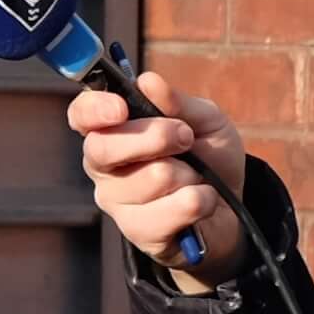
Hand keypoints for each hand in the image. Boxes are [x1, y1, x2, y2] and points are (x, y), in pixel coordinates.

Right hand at [69, 70, 248, 284]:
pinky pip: (171, 210)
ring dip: (189, 174)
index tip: (121, 108)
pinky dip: (200, 200)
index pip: (81, 115)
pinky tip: (201, 201)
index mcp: (111, 130)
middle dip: (153, 137)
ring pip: (151, 178)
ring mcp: (116, 202)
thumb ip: (179, 102)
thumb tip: (147, 81)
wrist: (231, 210)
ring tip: (195, 177)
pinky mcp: (137, 232)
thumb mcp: (206, 121)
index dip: (94, 109)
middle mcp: (104, 166)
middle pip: (103, 148)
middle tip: (185, 137)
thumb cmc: (209, 158)